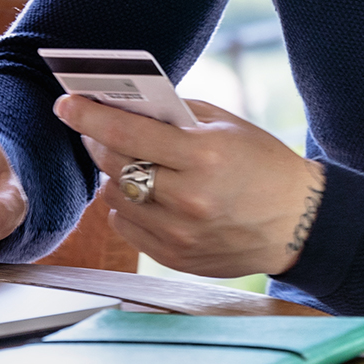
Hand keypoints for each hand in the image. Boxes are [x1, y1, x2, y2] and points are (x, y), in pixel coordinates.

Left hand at [54, 93, 323, 277]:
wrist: (298, 222)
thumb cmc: (261, 162)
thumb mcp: (223, 124)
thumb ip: (174, 115)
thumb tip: (124, 104)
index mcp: (202, 156)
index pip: (127, 133)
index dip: (89, 116)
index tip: (65, 104)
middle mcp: (188, 200)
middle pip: (114, 166)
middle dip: (95, 141)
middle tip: (91, 126)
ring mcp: (181, 235)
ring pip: (115, 198)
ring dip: (111, 175)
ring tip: (124, 160)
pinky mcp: (177, 259)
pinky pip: (127, 228)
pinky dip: (125, 206)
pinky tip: (142, 192)